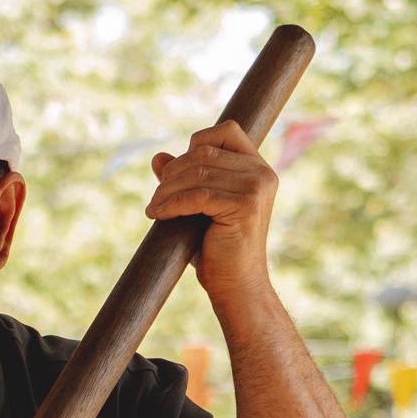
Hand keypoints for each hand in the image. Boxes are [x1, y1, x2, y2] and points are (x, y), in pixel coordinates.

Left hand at [147, 121, 279, 312]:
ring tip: (154, 208)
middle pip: (205, 152)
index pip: (225, 131)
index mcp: (257, 168)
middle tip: (156, 197)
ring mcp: (256, 188)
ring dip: (167, 189)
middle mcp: (262, 173)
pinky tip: (158, 214)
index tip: (176, 174)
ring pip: (198, 172)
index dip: (196, 144)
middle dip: (173, 172)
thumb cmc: (217, 249)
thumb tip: (158, 157)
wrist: (236, 286)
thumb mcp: (198, 207)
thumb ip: (184, 179)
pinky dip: (172, 203)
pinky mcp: (245, 206)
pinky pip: (197, 195)